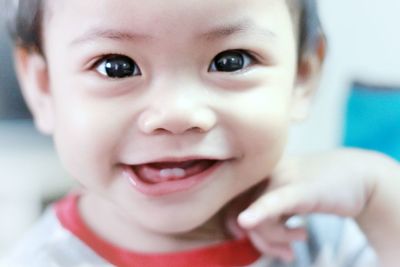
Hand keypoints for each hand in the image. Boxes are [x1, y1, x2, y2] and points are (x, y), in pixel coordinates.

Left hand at [238, 148, 377, 261]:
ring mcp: (281, 176)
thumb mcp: (285, 198)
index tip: (253, 237)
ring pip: (260, 219)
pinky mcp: (300, 187)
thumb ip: (262, 208)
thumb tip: (239, 227)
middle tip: (285, 251)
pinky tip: (255, 222)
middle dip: (261, 240)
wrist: (359, 177)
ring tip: (300, 237)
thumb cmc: (316, 190)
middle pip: (241, 213)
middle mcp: (263, 170)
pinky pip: (274, 202)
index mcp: (257, 172)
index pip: (229, 204)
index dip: (234, 225)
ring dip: (280, 239)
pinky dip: (261, 212)